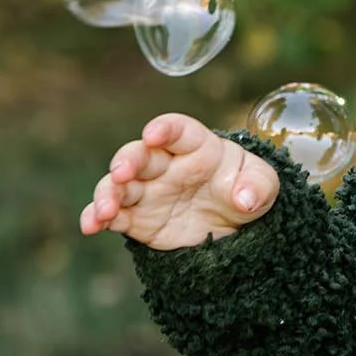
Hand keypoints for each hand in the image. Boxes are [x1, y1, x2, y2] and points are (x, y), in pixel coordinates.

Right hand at [79, 113, 280, 249]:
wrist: (234, 225)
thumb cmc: (246, 189)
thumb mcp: (264, 186)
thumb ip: (259, 186)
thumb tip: (245, 199)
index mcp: (198, 147)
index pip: (179, 131)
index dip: (165, 129)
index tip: (154, 133)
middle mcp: (166, 164)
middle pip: (139, 154)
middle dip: (126, 161)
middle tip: (122, 173)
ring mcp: (148, 189)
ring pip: (118, 184)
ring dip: (107, 193)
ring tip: (104, 210)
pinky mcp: (136, 216)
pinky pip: (112, 214)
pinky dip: (96, 217)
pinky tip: (91, 226)